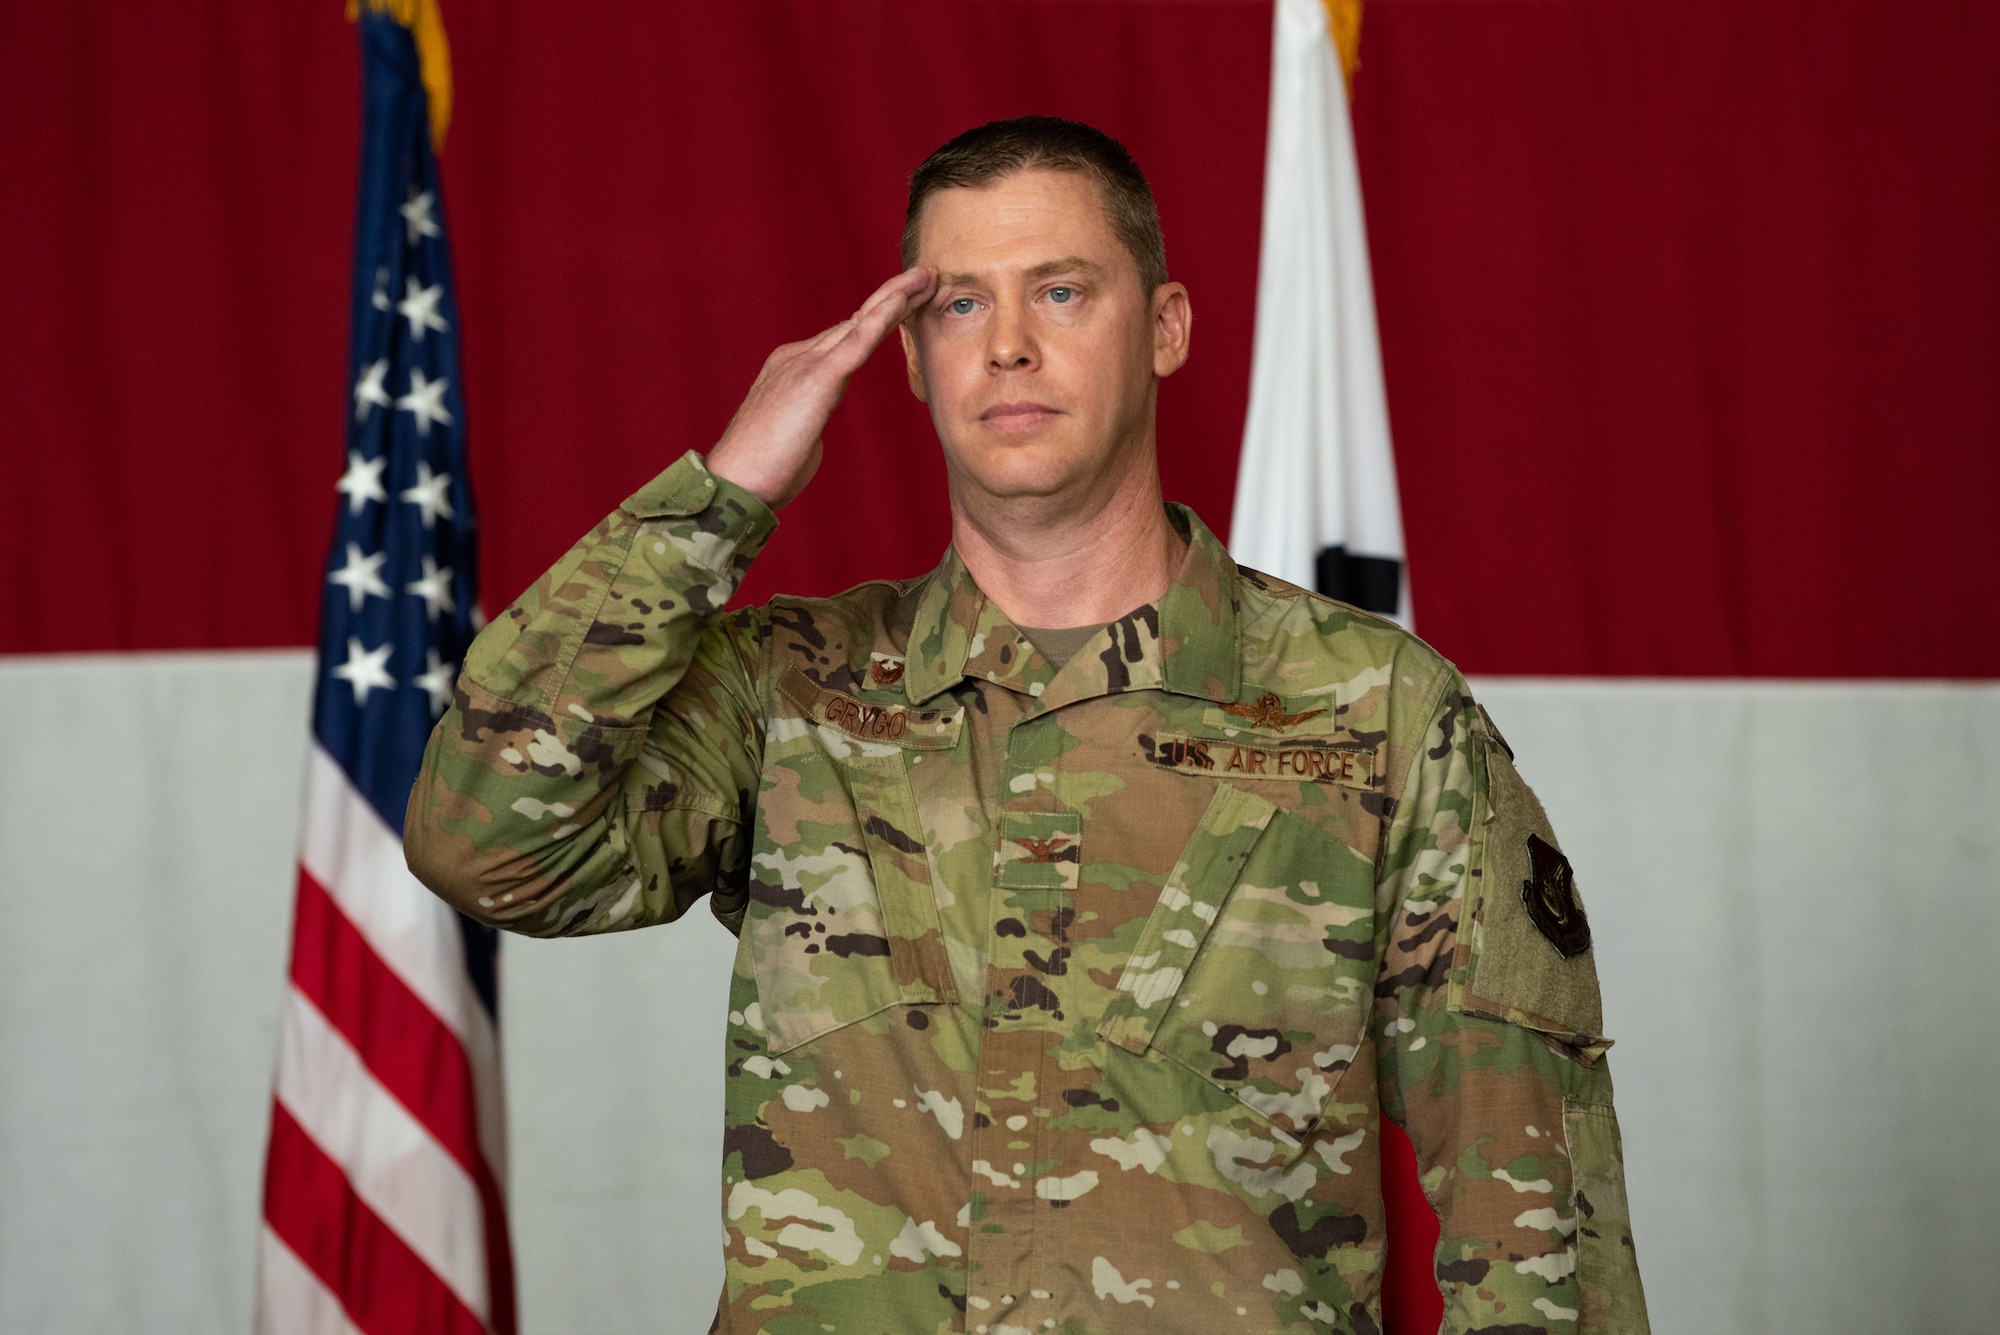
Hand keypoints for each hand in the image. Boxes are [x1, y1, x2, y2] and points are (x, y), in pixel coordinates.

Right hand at [706, 266, 937, 508]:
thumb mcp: (796, 437)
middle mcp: (798, 358)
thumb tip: (817, 418)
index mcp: (793, 371)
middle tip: (924, 279)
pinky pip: (858, 340)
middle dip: (892, 300)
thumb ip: (809, 417)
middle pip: (854, 323)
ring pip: (860, 322)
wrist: (735, 483)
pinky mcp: (817, 378)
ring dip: (895, 298)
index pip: (842, 340)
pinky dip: (884, 317)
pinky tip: (905, 299)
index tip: (904, 307)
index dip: (875, 322)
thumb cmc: (763, 471)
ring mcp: (805, 364)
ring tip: (925, 278)